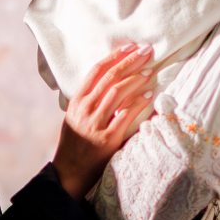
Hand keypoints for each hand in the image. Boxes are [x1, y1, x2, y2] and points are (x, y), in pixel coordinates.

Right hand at [53, 44, 154, 199]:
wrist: (70, 172)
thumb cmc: (75, 143)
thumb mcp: (75, 116)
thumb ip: (89, 100)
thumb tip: (110, 80)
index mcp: (77, 101)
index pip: (96, 71)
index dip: (114, 56)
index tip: (130, 47)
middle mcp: (85, 109)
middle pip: (110, 77)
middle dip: (130, 61)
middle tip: (146, 51)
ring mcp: (95, 123)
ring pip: (117, 93)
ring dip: (136, 79)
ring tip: (149, 70)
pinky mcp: (106, 138)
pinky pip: (125, 115)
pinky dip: (138, 102)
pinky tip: (149, 94)